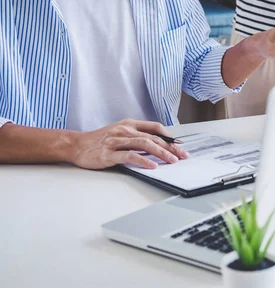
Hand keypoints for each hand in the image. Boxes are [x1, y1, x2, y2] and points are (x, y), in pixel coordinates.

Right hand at [69, 119, 187, 169]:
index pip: (155, 128)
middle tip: (182, 156)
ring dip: (161, 153)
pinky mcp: (109, 153)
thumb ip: (137, 136)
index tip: (180, 146)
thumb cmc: (100, 140)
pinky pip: (130, 156)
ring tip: (172, 161)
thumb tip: (158, 144)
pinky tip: (152, 166)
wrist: (76, 145)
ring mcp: (117, 141)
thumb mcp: (120, 132)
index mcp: (129, 124)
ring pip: (144, 144)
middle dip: (170, 147)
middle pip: (153, 137)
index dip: (170, 137)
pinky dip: (143, 160)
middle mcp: (125, 130)